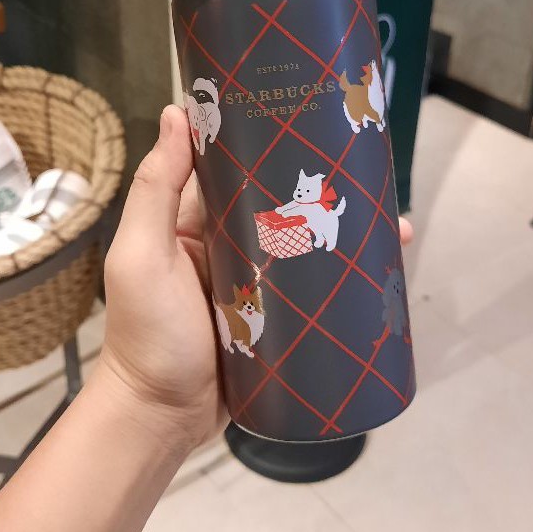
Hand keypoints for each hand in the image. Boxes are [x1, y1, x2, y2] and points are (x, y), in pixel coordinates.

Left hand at [98, 105, 413, 451]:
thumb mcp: (142, 255)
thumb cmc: (148, 332)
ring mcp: (258, 281)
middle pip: (280, 203)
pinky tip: (383, 263)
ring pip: (305, 242)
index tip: (302, 112)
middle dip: (318, 185)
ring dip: (343, 227)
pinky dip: (344, 273)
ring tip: (390, 217)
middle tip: (364, 167)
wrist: (163, 419)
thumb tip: (176, 113)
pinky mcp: (281, 316)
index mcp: (195, 221)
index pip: (234, 168)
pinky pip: (315, 286)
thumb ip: (157, 189)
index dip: (264, 141)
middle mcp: (229, 244)